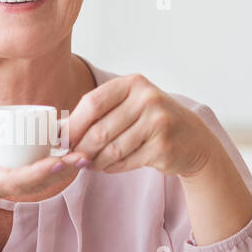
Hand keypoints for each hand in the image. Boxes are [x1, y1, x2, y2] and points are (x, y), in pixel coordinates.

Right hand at [0, 115, 80, 223]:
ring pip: (37, 183)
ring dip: (61, 171)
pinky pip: (31, 178)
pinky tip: (66, 154)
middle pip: (35, 184)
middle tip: (84, 155)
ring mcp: (1, 186)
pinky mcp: (4, 180)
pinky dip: (50, 168)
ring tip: (84, 154)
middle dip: (61, 171)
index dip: (41, 172)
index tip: (61, 160)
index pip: (17, 179)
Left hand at [60, 73, 218, 176]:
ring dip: (96, 161)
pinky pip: (126, 162)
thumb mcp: (129, 105)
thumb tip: (59, 130)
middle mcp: (147, 98)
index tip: (61, 140)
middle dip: (82, 149)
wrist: (192, 139)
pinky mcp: (164, 146)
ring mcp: (158, 122)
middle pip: (100, 130)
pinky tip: (109, 166)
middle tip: (73, 158)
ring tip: (91, 164)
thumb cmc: (151, 121)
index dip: (73, 125)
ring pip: (112, 149)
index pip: (92, 103)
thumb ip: (99, 112)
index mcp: (133, 83)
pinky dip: (112, 168)